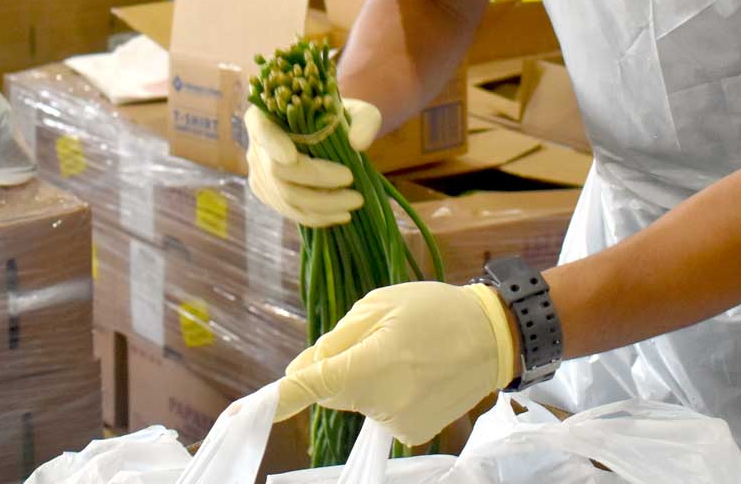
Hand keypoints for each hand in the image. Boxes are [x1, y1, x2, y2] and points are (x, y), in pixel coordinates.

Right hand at [245, 98, 380, 226]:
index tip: (291, 156)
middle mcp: (257, 145)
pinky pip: (288, 210)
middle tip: (351, 180)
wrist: (326, 134)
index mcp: (268, 115)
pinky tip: (340, 214)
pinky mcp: (268, 194)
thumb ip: (364, 120)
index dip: (272, 144)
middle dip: (317, 181)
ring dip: (322, 205)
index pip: (263, 130)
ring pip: (285, 197)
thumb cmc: (338, 117)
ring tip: (354, 202)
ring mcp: (259, 173)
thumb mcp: (358, 110)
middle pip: (278, 171)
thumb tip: (358, 144)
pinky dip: (315, 216)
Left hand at [274, 281, 518, 445]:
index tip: (247, 411)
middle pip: (332, 390)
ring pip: (355, 401)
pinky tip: (416, 373)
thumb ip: (335, 340)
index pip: (312, 385)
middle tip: (377, 338)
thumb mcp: (378, 305)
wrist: (493, 338)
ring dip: (366, 380)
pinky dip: (387, 395)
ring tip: (405, 352)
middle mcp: (381, 403)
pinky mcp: (411, 434)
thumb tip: (301, 370)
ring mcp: (398, 424)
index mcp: (370, 366)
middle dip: (339, 367)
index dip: (280, 396)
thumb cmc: (434, 310)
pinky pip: (378, 412)